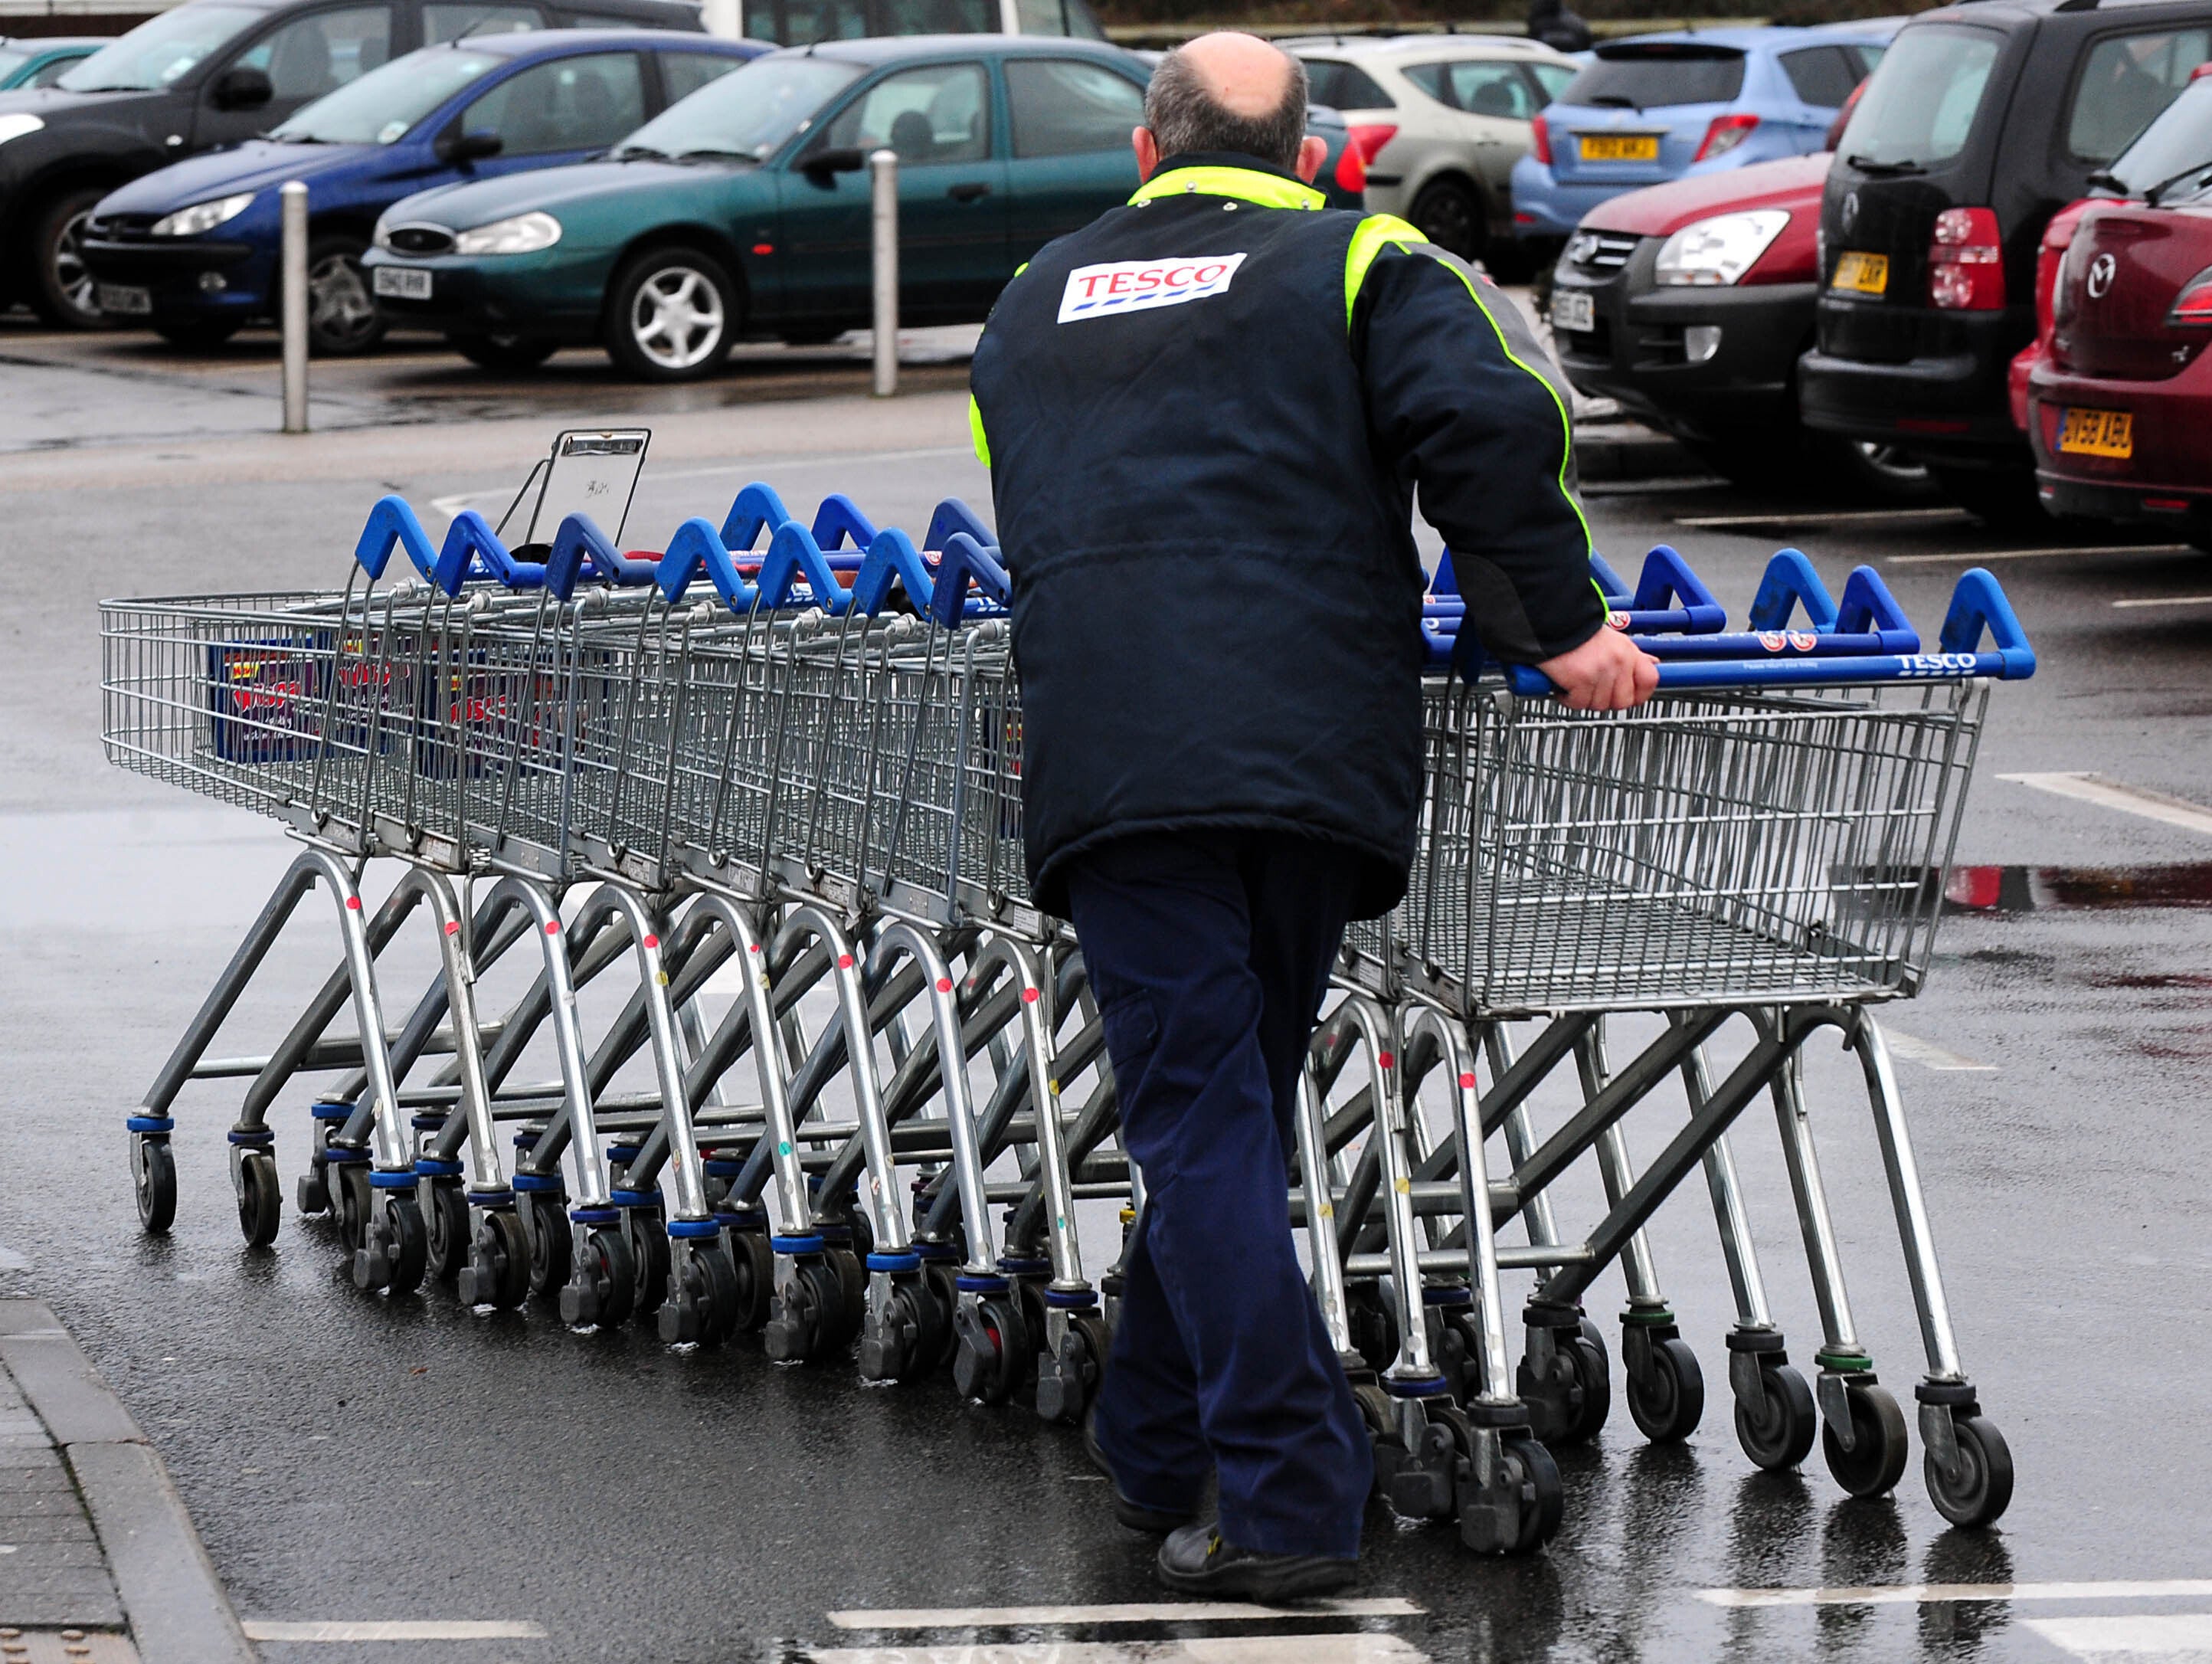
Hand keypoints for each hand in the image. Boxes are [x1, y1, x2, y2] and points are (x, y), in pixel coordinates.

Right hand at [1536, 625, 1659, 711]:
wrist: (1553, 622)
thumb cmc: (1579, 631)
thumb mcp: (1613, 639)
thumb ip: (1634, 656)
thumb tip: (1653, 663)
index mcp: (1628, 651)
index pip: (1649, 680)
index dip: (1640, 695)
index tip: (1628, 697)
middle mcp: (1618, 661)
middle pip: (1623, 701)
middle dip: (1607, 700)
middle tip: (1593, 690)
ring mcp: (1601, 671)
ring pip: (1599, 705)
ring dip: (1585, 699)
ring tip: (1575, 684)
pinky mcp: (1581, 679)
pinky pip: (1579, 703)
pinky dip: (1568, 698)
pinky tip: (1564, 685)